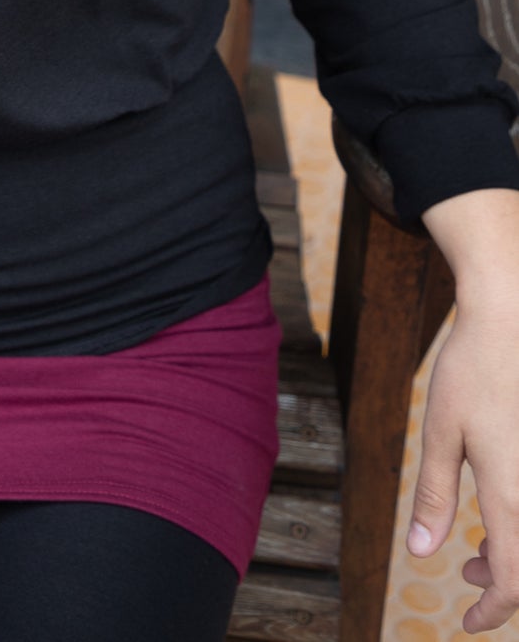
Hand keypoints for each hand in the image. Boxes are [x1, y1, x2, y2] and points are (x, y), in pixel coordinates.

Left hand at [406, 299, 518, 631]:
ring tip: (472, 545)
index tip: (468, 621)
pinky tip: (498, 506)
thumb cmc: (472, 372)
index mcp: (512, 494)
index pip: (513, 581)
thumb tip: (421, 554)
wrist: (510, 320)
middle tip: (463, 571)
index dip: (492, 610)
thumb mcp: (440, 432)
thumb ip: (434, 497)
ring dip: (513, 553)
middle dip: (500, 585)